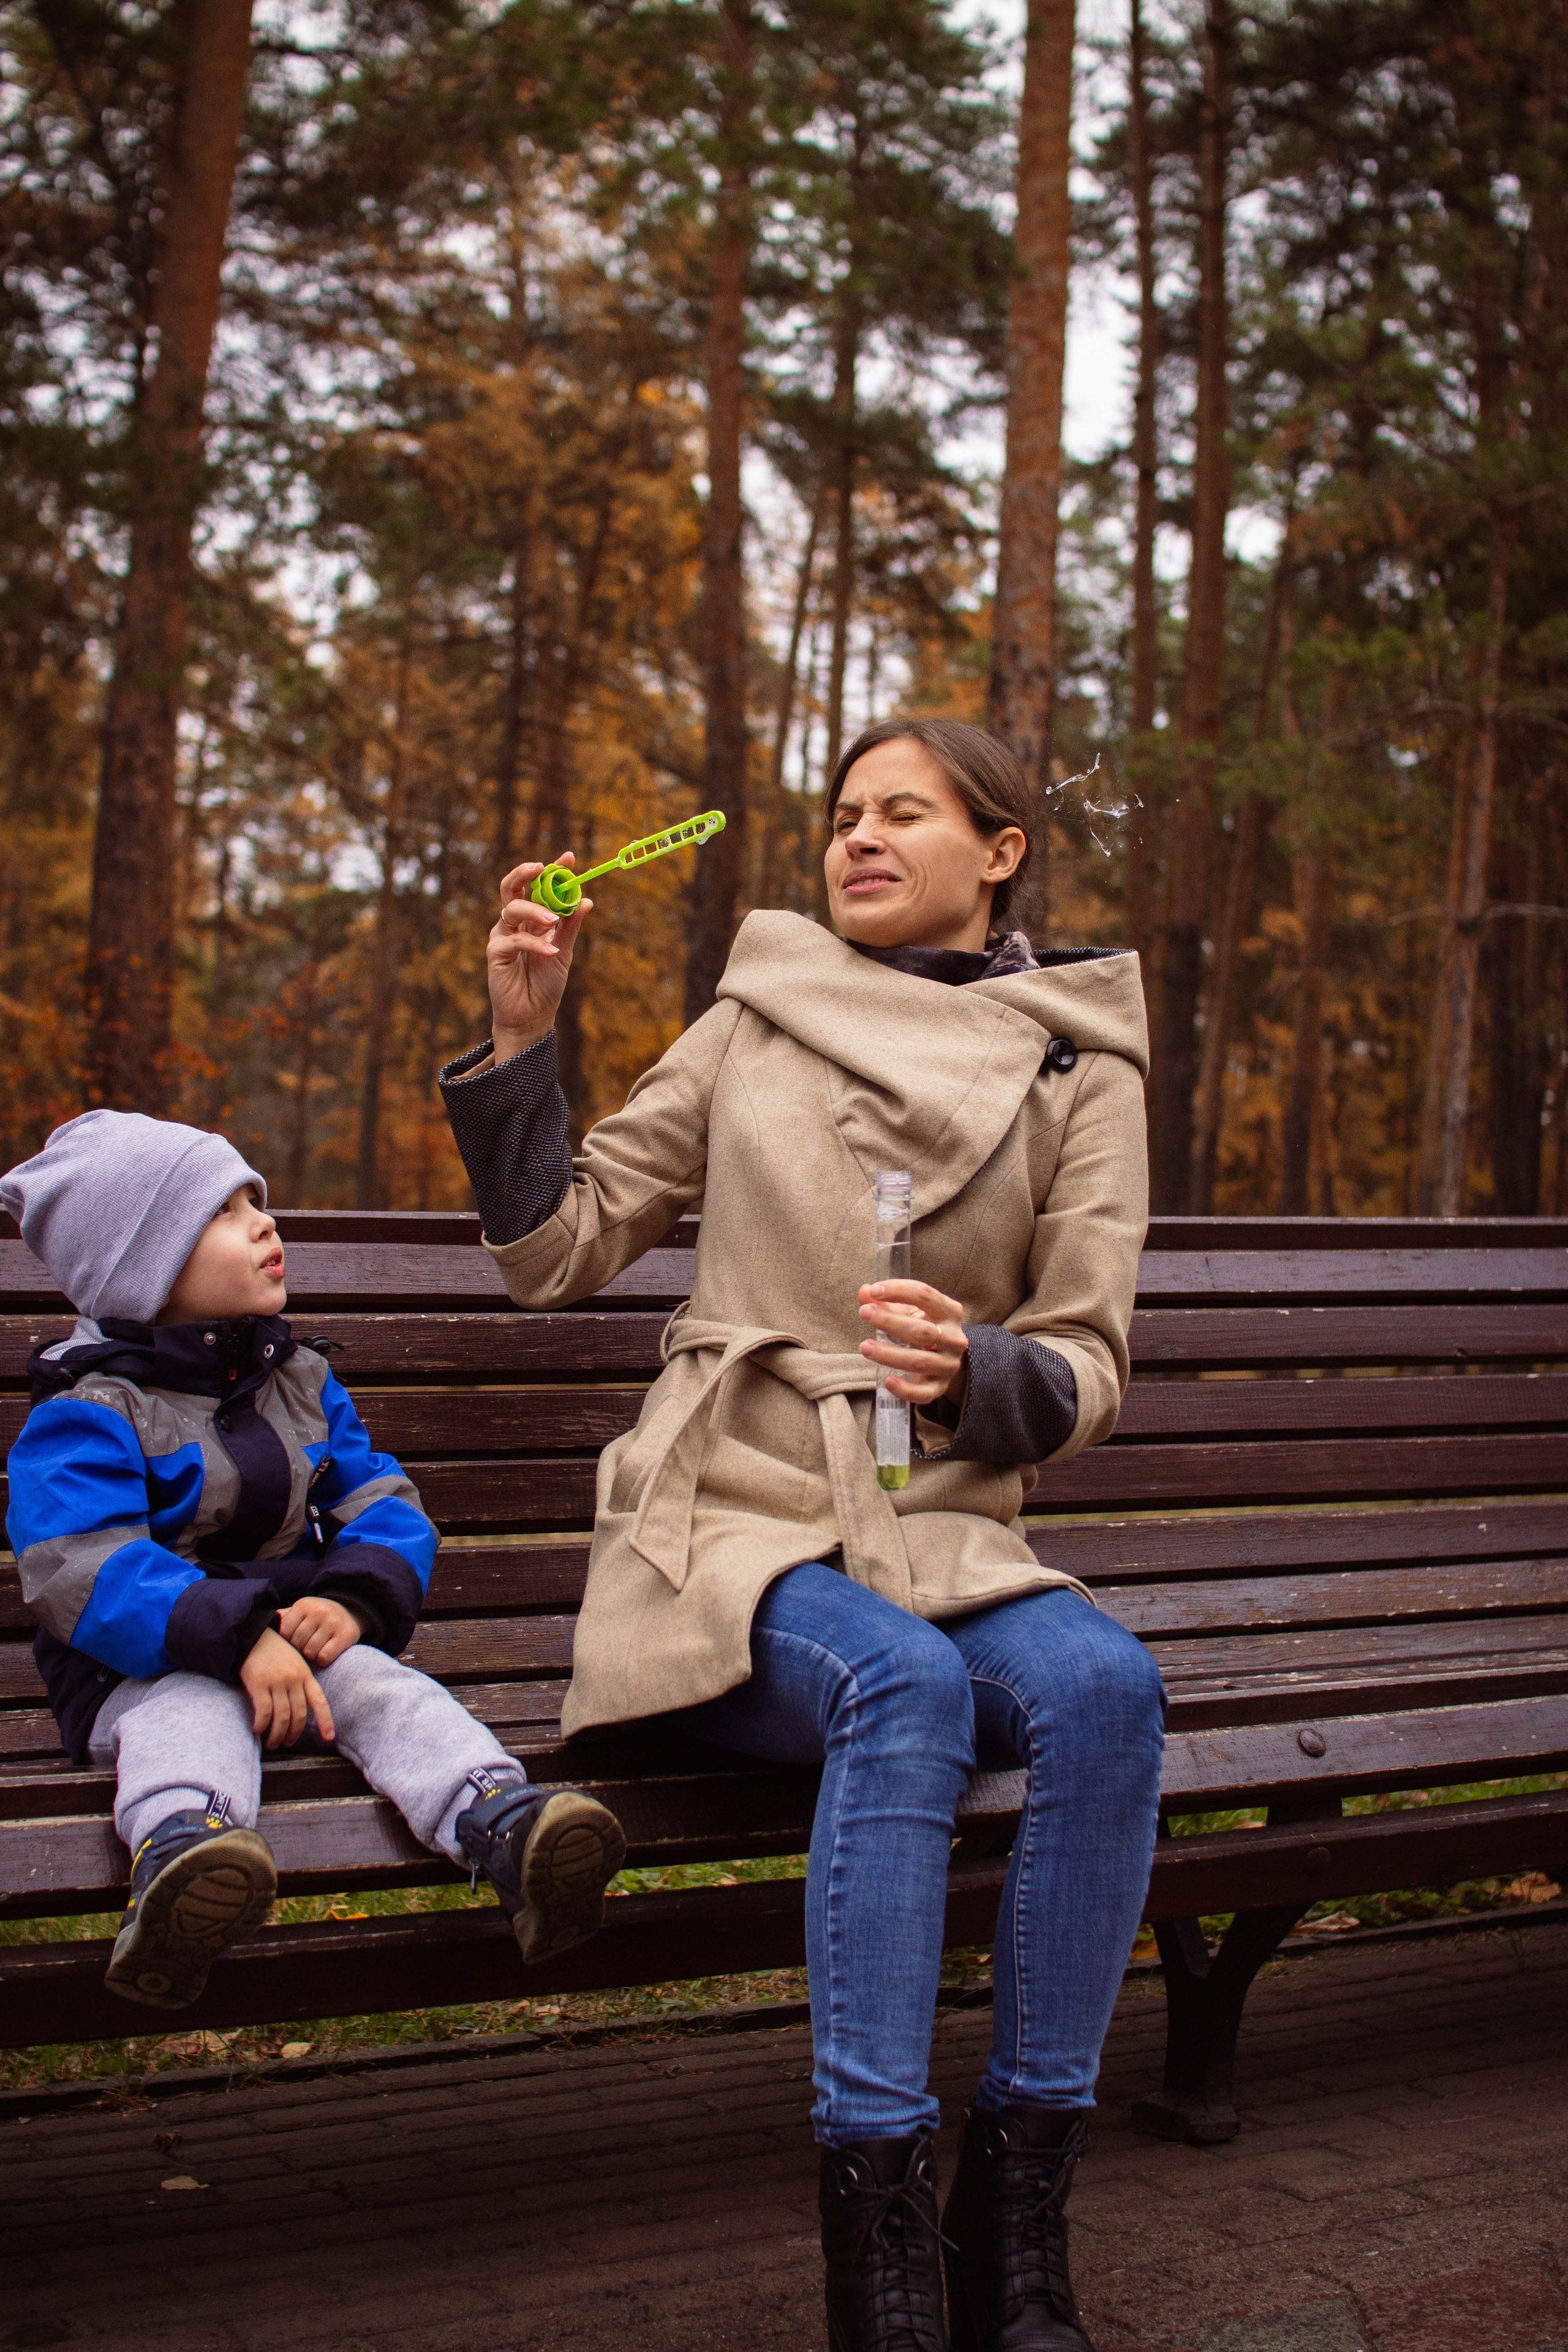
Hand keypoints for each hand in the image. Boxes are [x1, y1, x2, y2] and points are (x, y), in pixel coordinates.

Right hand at [239, 1627, 334, 1749]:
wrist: (253, 1636)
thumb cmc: (273, 1653)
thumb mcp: (294, 1664)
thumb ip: (299, 1684)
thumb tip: (299, 1711)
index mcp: (305, 1675)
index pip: (320, 1702)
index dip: (325, 1721)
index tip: (329, 1737)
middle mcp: (294, 1680)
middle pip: (299, 1715)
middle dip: (293, 1734)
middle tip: (286, 1744)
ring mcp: (277, 1682)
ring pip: (282, 1717)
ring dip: (277, 1735)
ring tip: (272, 1743)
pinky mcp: (259, 1684)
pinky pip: (264, 1712)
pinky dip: (262, 1725)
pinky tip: (257, 1730)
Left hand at [277, 1594, 361, 1667]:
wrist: (350, 1610)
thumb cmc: (317, 1616)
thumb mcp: (300, 1611)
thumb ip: (283, 1617)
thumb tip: (260, 1623)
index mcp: (303, 1605)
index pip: (284, 1632)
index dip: (287, 1641)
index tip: (294, 1640)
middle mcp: (318, 1612)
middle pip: (297, 1643)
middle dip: (299, 1649)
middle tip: (305, 1646)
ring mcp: (333, 1623)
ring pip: (310, 1652)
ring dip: (311, 1655)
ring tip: (315, 1649)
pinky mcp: (345, 1636)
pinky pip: (324, 1657)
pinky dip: (322, 1659)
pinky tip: (325, 1653)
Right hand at [486, 856, 593, 1061]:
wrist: (533, 1016)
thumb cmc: (546, 984)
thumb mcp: (564, 951)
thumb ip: (570, 926)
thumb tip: (586, 900)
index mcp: (532, 918)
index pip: (538, 887)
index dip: (552, 870)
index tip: (569, 857)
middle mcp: (515, 922)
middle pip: (512, 887)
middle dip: (526, 873)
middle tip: (542, 867)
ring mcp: (503, 935)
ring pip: (512, 908)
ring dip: (535, 910)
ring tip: (554, 920)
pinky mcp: (495, 952)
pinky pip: (514, 939)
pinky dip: (535, 944)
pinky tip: (551, 952)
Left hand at [857, 1279, 968, 1409]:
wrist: (944, 1358)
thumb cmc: (923, 1327)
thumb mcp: (909, 1311)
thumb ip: (887, 1301)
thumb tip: (865, 1292)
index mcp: (949, 1312)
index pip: (925, 1296)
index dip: (899, 1290)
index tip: (874, 1291)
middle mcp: (954, 1338)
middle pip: (922, 1330)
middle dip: (890, 1321)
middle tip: (864, 1313)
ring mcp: (948, 1365)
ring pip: (920, 1361)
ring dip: (889, 1354)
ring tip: (865, 1346)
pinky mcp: (940, 1387)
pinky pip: (924, 1393)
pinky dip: (905, 1389)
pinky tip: (887, 1381)